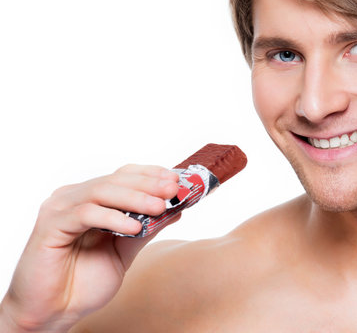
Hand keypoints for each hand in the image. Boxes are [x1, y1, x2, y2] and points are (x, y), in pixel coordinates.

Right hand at [0, 164, 178, 331]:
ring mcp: (60, 209)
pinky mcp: (50, 225)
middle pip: (115, 180)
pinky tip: (133, 227)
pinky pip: (85, 214)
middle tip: (172, 190)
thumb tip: (176, 209)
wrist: (52, 312)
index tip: (176, 179)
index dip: (151, 174)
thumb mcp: (124, 251)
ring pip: (102, 192)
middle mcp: (74, 198)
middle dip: (148, 184)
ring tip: (159, 207)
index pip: (123, 175)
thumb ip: (146, 229)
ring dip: (135, 198)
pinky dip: (112, 218)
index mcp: (91, 199)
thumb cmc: (83, 282)